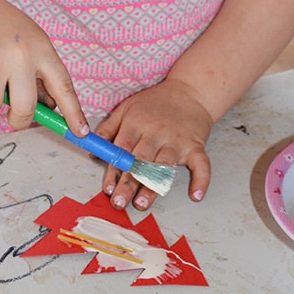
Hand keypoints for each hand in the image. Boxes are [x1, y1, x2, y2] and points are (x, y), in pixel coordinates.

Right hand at [0, 0, 88, 136]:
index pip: (63, 85)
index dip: (73, 112)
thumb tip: (48, 106)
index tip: (80, 132)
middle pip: (25, 108)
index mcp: (40, 47)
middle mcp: (20, 56)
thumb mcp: (26, 39)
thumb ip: (38, 69)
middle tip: (13, 116)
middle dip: (18, 119)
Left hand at [94, 79, 213, 209]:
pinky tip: (196, 196)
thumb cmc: (155, 102)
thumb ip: (108, 129)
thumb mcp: (126, 108)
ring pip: (164, 165)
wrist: (190, 91)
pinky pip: (201, 164)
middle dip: (128, 183)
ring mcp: (177, 140)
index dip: (114, 170)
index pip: (122, 149)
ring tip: (142, 203)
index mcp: (136, 123)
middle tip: (119, 203)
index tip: (108, 189)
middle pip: (140, 160)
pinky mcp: (196, 146)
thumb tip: (92, 153)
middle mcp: (156, 132)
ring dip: (153, 186)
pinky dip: (201, 180)